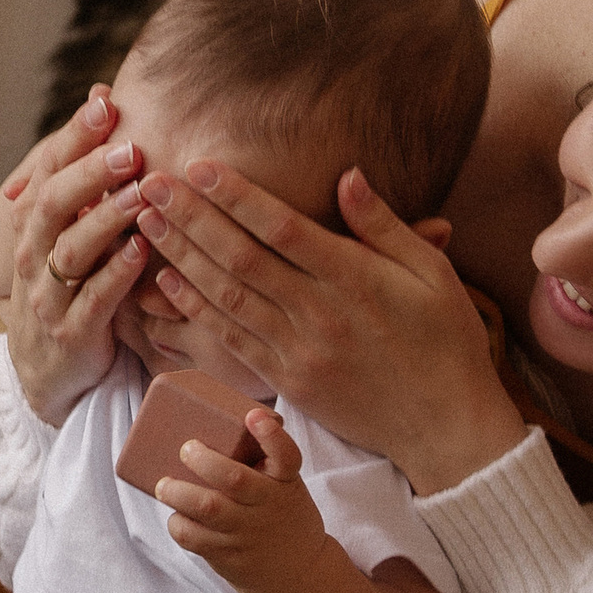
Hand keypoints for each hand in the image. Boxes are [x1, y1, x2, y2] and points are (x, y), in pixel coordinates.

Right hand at [0, 86, 152, 424]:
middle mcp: (35, 256)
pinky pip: (94, 301)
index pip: (48, 169)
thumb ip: (84, 172)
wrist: (49, 373)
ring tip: (141, 192)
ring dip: (106, 219)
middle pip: (54, 204)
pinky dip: (116, 274)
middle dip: (89, 172)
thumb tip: (102, 95)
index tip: (104, 103)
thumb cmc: (70, 288)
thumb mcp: (69, 231)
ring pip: (72, 250)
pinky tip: (141, 251)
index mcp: (34, 225)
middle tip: (129, 147)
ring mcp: (49, 297)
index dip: (74, 136)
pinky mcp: (72, 335)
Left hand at [136, 157, 526, 494]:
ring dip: (181, 256)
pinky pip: (231, 339)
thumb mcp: (434, 273)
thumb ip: (385, 225)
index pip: (281, 227)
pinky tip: (168, 280)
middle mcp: (319, 313)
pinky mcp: (287, 381)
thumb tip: (348, 175)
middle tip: (150, 183)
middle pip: (240, 257)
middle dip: (190, 217)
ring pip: (226, 296)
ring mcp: (298, 350)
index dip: (235, 196)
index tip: (198, 166)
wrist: (446, 427)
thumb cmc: (447, 341)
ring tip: (145, 221)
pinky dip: (196, 307)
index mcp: (355, 279)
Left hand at [154, 405, 323, 589]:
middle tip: (186, 448)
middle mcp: (268, 506)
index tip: (253, 415)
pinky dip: (178, 524)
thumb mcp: (285, 486)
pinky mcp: (229, 556)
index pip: (286, 455)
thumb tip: (207, 425)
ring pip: (208, 508)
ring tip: (163, 484)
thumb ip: (260, 462)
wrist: (297, 574)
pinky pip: (194, 538)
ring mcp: (248, 533)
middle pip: (234, 479)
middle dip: (203, 460)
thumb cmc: (281, 514)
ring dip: (178, 493)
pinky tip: (176, 515)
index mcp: (285, 482)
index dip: (270, 434)